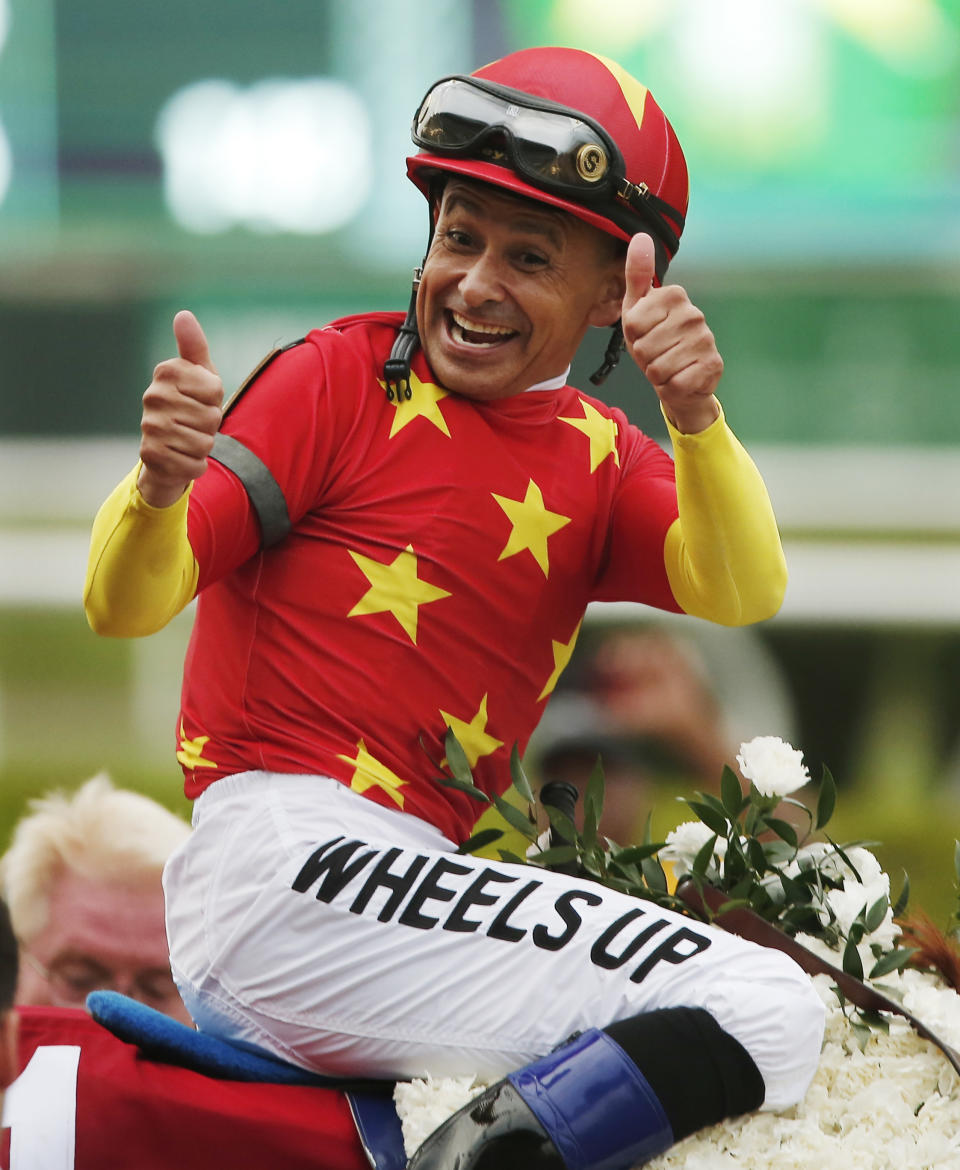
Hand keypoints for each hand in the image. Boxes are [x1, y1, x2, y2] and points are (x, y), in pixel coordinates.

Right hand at [137, 311, 222, 506]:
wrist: (166, 451)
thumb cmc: (189, 406)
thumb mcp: (199, 375)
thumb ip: (194, 347)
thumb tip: (183, 315)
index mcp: (166, 371)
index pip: (215, 389)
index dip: (215, 399)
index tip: (201, 399)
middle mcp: (152, 396)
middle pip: (211, 417)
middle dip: (210, 425)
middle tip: (193, 423)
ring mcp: (149, 426)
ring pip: (204, 442)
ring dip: (203, 446)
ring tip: (187, 439)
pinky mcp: (150, 456)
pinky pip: (194, 464)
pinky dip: (195, 465)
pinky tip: (181, 458)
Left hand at [620, 234, 721, 433]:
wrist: (680, 379)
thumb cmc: (655, 341)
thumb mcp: (637, 308)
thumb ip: (637, 275)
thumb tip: (640, 236)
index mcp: (675, 296)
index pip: (634, 323)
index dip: (633, 336)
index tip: (645, 334)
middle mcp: (694, 314)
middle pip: (644, 348)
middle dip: (644, 358)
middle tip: (656, 354)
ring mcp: (706, 339)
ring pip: (658, 367)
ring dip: (657, 374)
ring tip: (667, 366)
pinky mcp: (712, 365)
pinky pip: (675, 383)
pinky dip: (671, 387)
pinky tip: (680, 378)